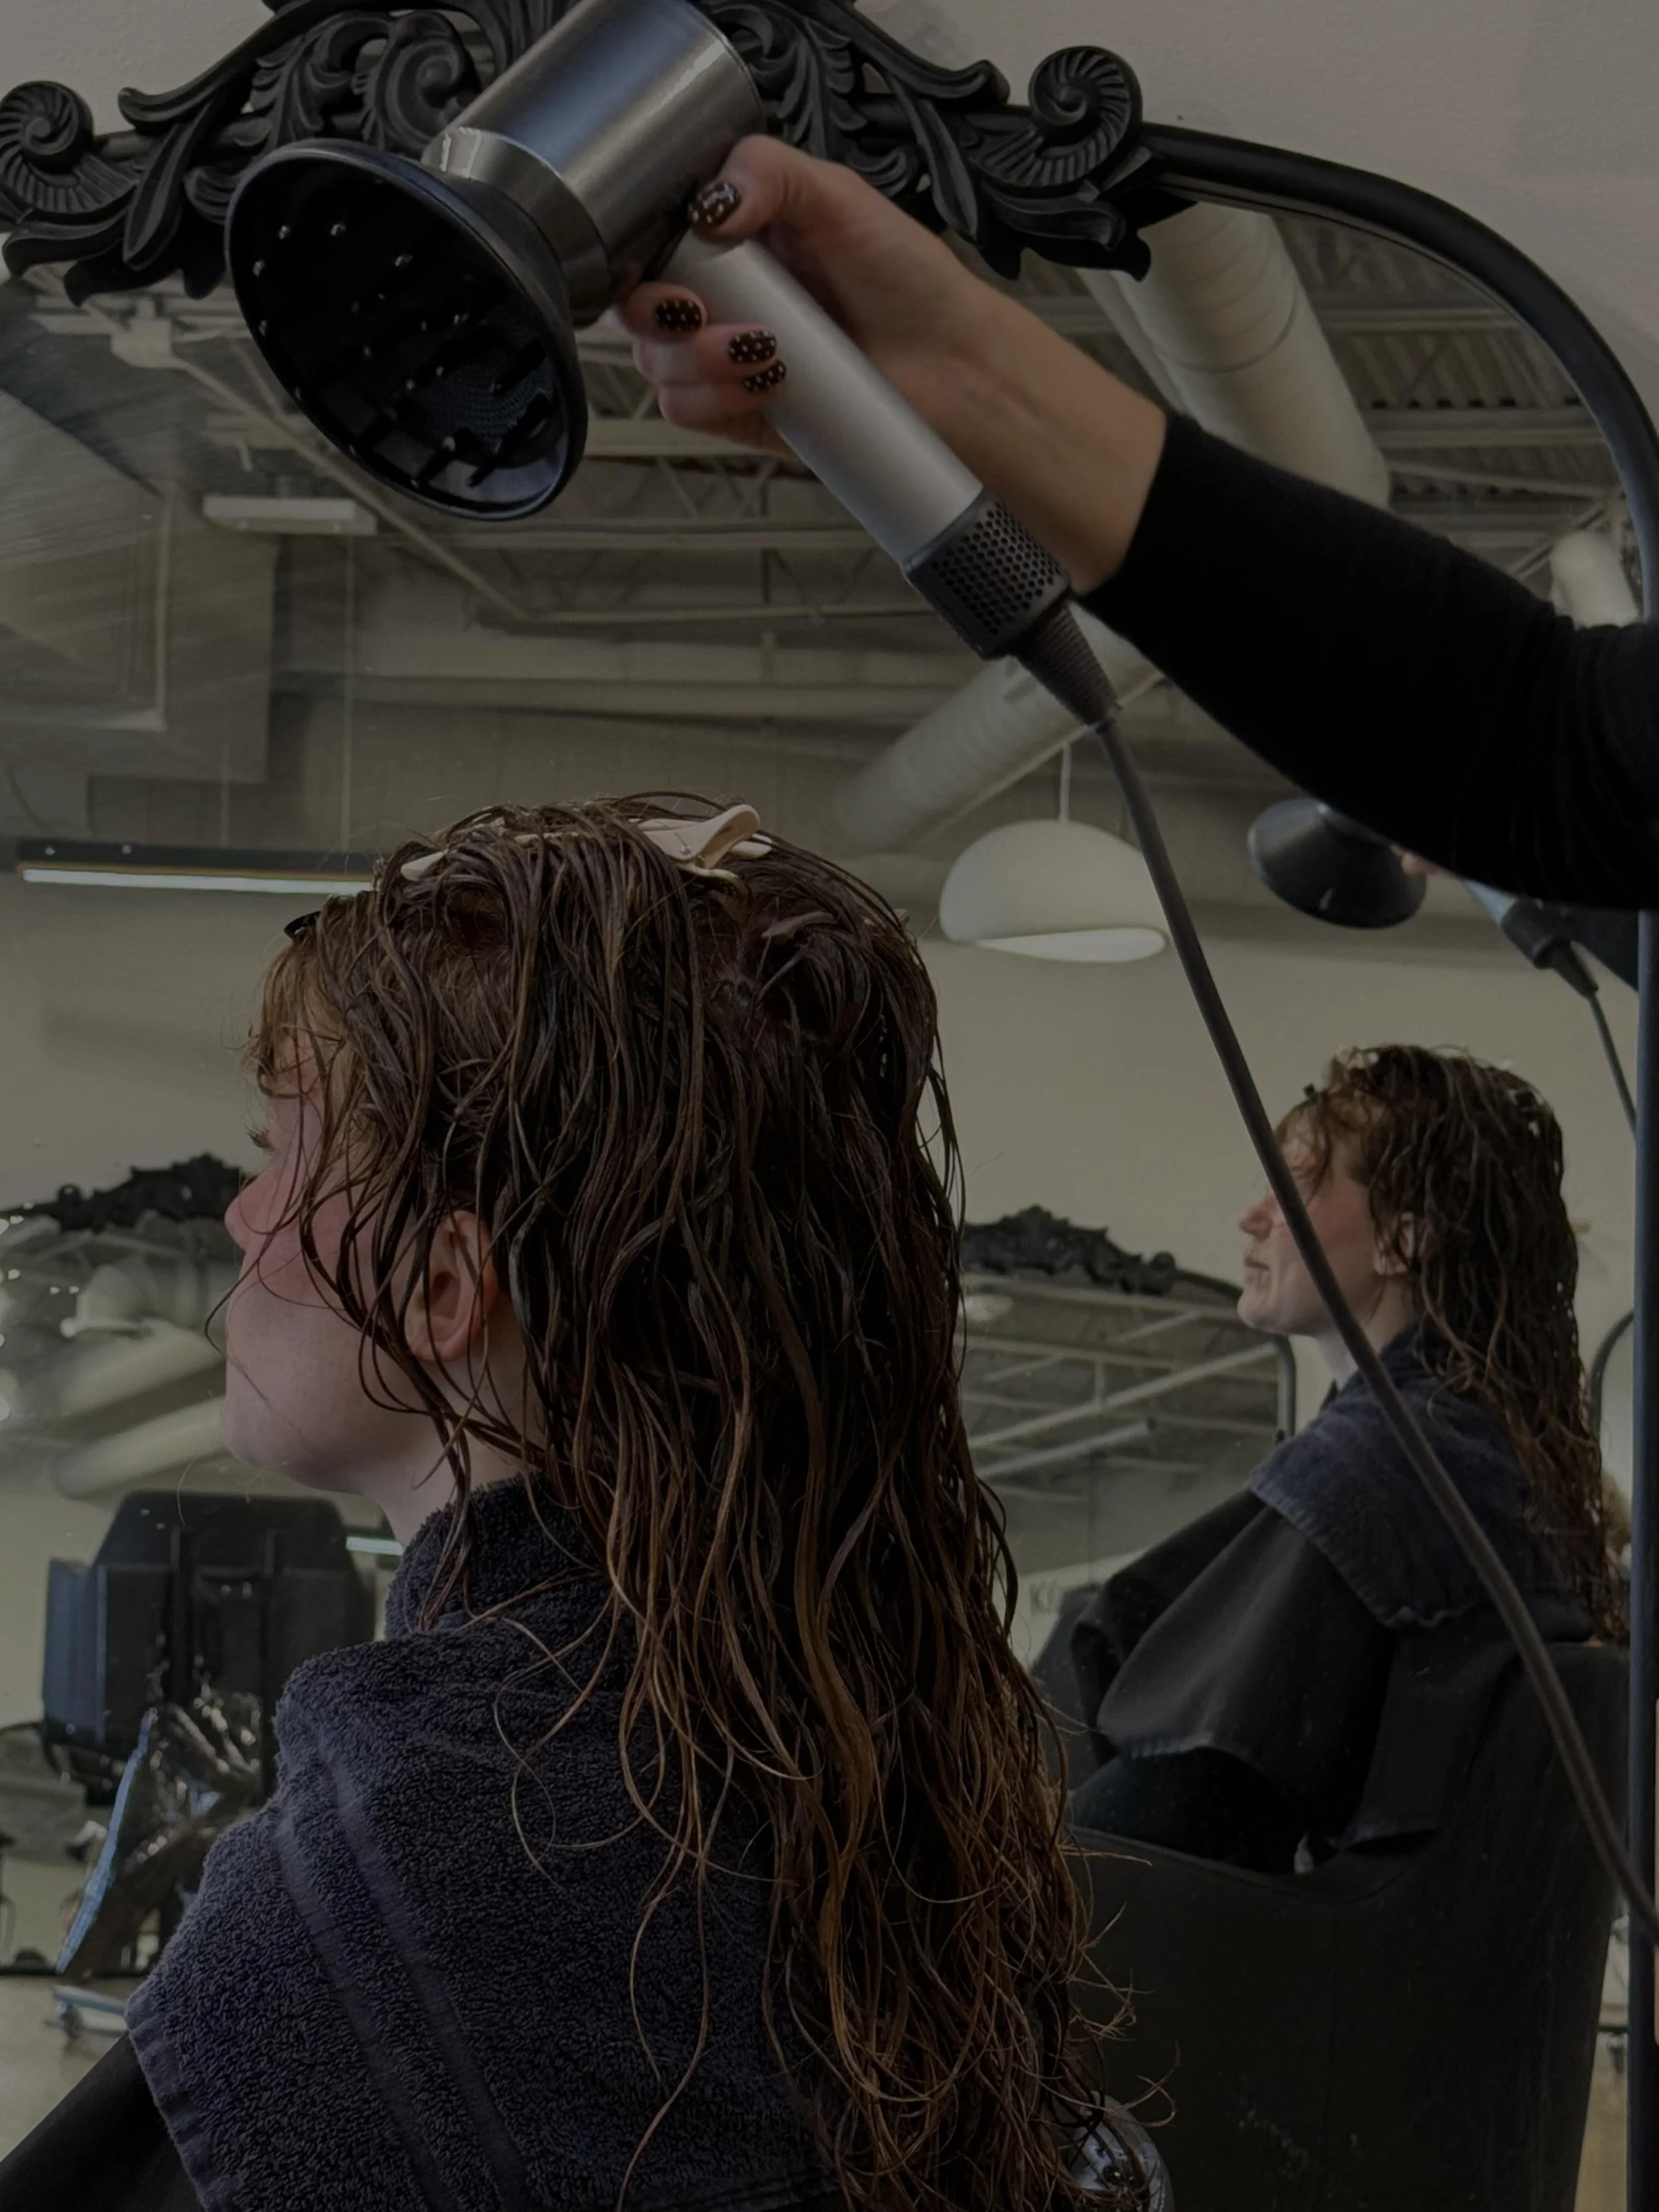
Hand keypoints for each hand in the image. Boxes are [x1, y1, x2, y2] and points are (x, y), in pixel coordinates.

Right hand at [613, 137, 1167, 588]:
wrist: (954, 373)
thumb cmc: (915, 288)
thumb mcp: (842, 197)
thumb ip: (767, 173)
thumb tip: (709, 199)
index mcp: (738, 238)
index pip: (652, 239)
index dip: (649, 252)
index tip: (680, 256)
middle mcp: (728, 298)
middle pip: (641, 307)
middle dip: (668, 312)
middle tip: (714, 310)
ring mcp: (730, 360)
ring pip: (658, 364)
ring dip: (700, 359)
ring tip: (768, 351)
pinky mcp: (742, 414)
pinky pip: (686, 411)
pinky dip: (715, 398)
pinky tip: (769, 383)